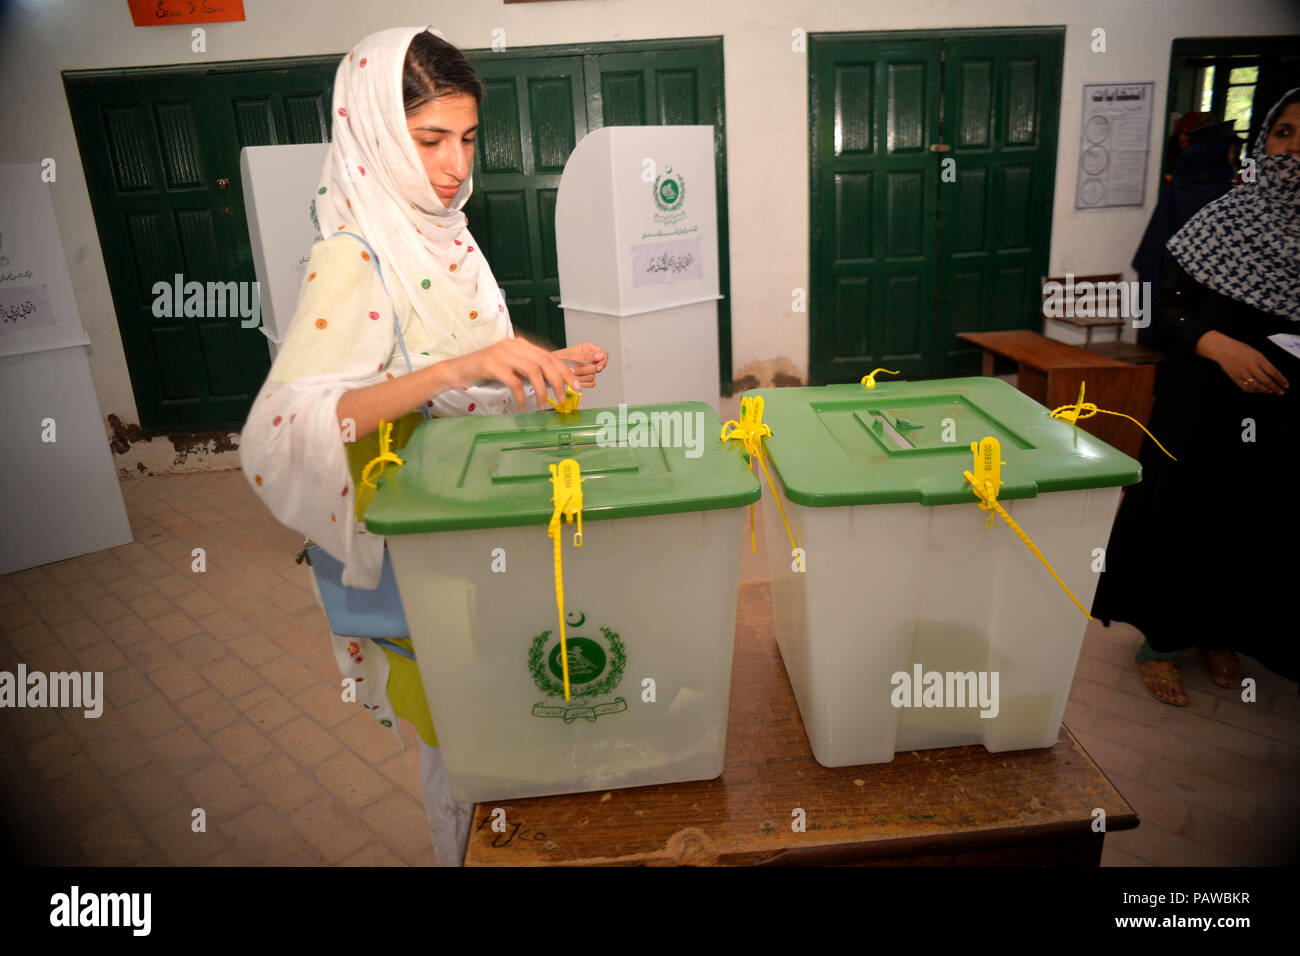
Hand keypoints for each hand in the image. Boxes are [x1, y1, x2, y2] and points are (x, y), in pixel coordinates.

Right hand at [450, 337, 578, 410]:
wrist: (458, 370)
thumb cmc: (486, 371)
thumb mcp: (511, 367)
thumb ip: (528, 371)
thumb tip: (553, 384)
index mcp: (521, 344)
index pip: (550, 356)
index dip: (566, 371)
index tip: (576, 386)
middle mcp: (514, 345)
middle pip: (545, 361)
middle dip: (559, 381)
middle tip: (565, 398)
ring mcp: (502, 353)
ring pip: (533, 370)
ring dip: (542, 390)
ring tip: (544, 405)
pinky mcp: (492, 365)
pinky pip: (514, 382)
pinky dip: (522, 396)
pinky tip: (523, 406)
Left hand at [554, 342, 608, 388]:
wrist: (549, 370)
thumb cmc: (557, 359)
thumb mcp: (572, 356)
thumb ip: (588, 356)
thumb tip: (601, 355)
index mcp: (588, 349)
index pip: (604, 354)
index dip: (602, 360)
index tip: (597, 365)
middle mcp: (590, 359)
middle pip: (599, 367)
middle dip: (586, 369)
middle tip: (574, 368)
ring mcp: (588, 369)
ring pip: (594, 376)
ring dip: (581, 376)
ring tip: (571, 373)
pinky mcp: (586, 379)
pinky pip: (591, 383)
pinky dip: (582, 382)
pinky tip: (574, 379)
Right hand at [1197, 332, 1288, 394]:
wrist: (1223, 349)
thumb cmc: (1241, 349)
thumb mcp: (1256, 353)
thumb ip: (1264, 363)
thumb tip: (1273, 375)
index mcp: (1258, 358)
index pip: (1273, 372)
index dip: (1281, 380)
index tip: (1286, 385)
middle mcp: (1251, 366)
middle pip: (1266, 381)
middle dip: (1275, 388)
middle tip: (1280, 392)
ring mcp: (1242, 373)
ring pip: (1256, 386)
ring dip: (1265, 391)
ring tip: (1270, 392)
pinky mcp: (1234, 377)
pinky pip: (1245, 388)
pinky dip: (1252, 391)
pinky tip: (1257, 391)